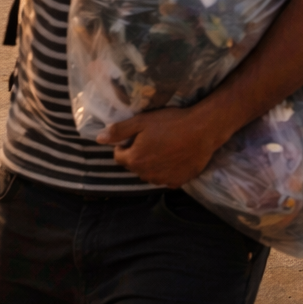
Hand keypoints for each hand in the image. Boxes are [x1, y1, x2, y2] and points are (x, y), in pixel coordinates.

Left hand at [97, 107, 223, 187]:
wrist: (203, 130)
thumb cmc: (172, 122)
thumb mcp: (142, 121)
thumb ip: (119, 131)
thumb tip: (99, 139)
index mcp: (135, 159)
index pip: (119, 156)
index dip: (125, 145)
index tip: (137, 136)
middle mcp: (146, 174)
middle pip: (134, 166)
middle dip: (138, 155)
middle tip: (153, 140)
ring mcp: (162, 180)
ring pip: (149, 173)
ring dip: (152, 164)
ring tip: (165, 148)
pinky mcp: (177, 182)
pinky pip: (166, 178)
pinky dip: (167, 171)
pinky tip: (175, 157)